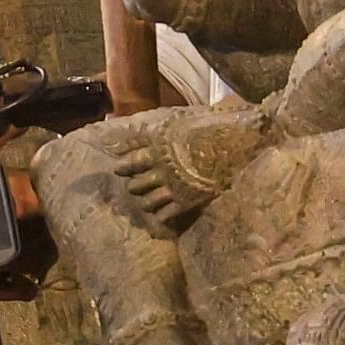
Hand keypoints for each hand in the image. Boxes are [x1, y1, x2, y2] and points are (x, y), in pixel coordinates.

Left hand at [112, 106, 261, 226]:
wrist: (226, 146)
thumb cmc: (199, 132)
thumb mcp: (168, 128)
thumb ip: (143, 136)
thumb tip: (119, 143)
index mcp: (154, 153)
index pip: (129, 164)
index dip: (123, 168)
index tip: (119, 169)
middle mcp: (159, 173)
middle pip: (135, 186)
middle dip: (134, 186)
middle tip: (136, 185)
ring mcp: (171, 189)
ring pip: (147, 203)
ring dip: (145, 202)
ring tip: (148, 200)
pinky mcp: (185, 202)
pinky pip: (165, 215)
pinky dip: (161, 215)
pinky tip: (161, 214)